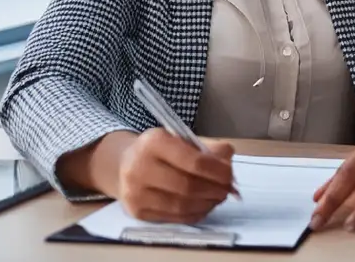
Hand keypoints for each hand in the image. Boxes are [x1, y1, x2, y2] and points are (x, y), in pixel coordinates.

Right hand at [113, 129, 235, 223]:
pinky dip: (193, 214)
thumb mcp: (181, 138)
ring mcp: (135, 193)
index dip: (216, 171)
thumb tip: (228, 158)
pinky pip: (172, 217)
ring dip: (206, 204)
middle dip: (213, 189)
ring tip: (219, 198)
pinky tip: (204, 207)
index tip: (230, 175)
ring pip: (180, 205)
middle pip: (187, 186)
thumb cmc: (160, 149)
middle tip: (228, 189)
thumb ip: (207, 147)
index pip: (193, 161)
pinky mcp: (136, 212)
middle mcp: (140, 168)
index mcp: (154, 142)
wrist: (125, 164)